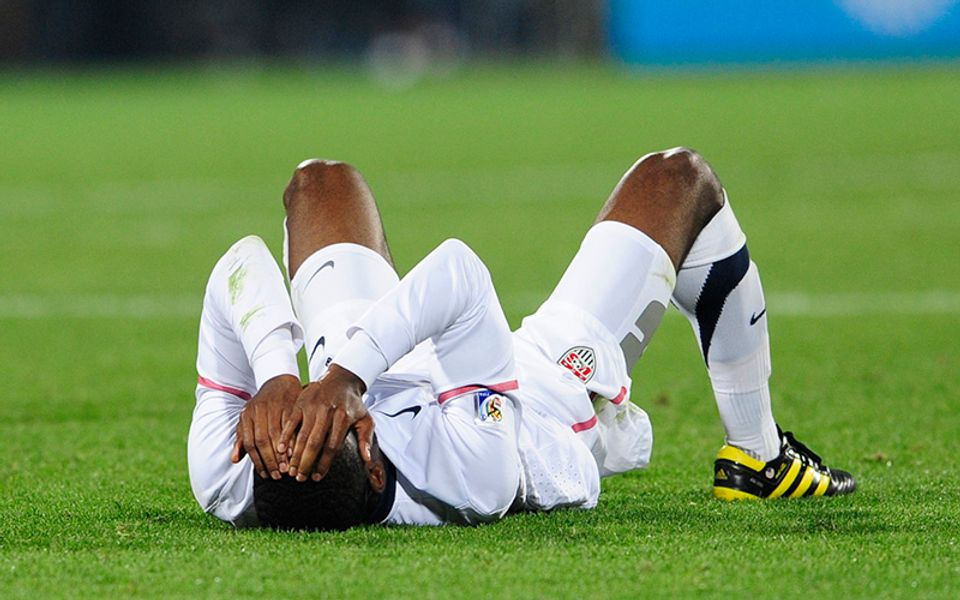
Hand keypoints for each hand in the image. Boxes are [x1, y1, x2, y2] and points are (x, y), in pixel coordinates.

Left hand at [231, 374, 301, 479]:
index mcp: (246, 416)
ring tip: (287, 468)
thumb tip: (234, 459)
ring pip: (277, 434)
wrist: (279, 382)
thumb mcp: (248, 420)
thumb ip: (242, 439)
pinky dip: (293, 440)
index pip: (250, 443)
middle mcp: (259, 410)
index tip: (266, 474)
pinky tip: (296, 452)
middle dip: (270, 460)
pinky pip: (291, 425)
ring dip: (282, 453)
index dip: (258, 461)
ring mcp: (274, 406)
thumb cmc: (262, 407)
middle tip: (278, 475)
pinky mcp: (290, 403)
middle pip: (263, 440)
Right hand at [280, 364, 373, 481]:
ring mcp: (312, 407)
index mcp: (343, 417)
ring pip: (301, 435)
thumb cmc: (353, 403)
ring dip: (295, 454)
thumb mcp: (365, 419)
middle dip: (306, 463)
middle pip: (314, 442)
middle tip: (300, 478)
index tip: (318, 477)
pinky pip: (291, 422)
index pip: (332, 446)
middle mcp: (327, 412)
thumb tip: (367, 460)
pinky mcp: (301, 402)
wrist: (342, 379)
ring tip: (291, 470)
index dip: (324, 463)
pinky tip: (281, 450)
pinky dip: (285, 436)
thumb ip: (366, 439)